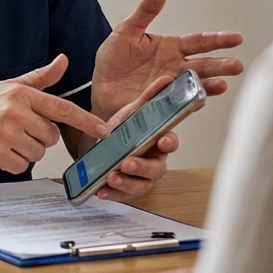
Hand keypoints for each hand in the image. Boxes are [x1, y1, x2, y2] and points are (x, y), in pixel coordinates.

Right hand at [0, 55, 109, 173]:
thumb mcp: (8, 86)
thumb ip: (40, 78)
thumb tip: (63, 61)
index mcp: (21, 94)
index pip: (61, 107)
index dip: (85, 120)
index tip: (103, 130)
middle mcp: (14, 111)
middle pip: (50, 136)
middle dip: (38, 138)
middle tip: (17, 131)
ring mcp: (5, 132)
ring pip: (37, 153)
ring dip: (25, 152)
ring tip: (6, 141)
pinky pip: (21, 166)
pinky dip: (12, 163)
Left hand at [92, 0, 243, 121]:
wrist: (99, 86)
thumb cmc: (114, 59)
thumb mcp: (127, 31)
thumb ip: (146, 11)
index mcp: (171, 48)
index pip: (199, 42)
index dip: (218, 40)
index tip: (236, 38)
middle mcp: (176, 68)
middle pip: (203, 65)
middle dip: (221, 66)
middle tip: (236, 66)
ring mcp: (170, 87)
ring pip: (195, 86)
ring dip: (209, 86)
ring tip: (221, 85)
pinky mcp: (160, 104)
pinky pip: (177, 105)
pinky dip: (188, 105)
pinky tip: (197, 103)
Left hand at [94, 74, 184, 201]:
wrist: (102, 143)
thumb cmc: (125, 129)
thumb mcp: (133, 112)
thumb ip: (149, 97)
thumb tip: (166, 78)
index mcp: (158, 141)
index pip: (171, 143)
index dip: (169, 143)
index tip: (162, 140)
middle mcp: (153, 161)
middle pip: (157, 169)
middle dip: (143, 167)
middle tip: (127, 163)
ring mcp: (141, 177)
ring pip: (142, 184)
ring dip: (128, 183)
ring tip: (112, 177)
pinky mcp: (127, 188)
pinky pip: (123, 194)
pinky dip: (113, 194)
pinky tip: (102, 190)